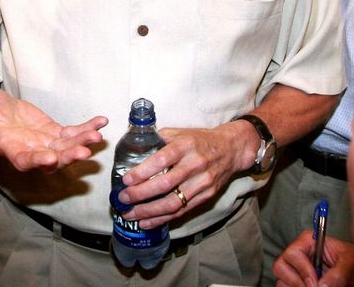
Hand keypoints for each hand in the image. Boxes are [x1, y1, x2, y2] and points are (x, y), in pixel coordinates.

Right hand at [0, 85, 106, 172]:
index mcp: (9, 147)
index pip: (24, 159)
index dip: (37, 160)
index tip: (50, 158)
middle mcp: (29, 149)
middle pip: (51, 158)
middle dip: (67, 156)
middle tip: (84, 152)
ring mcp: (44, 142)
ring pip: (66, 147)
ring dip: (82, 142)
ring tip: (96, 135)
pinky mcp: (54, 132)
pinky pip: (73, 132)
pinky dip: (87, 128)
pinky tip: (101, 121)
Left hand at [116, 122, 255, 227]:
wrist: (231, 149)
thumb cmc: (200, 140)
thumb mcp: (180, 132)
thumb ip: (158, 139)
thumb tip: (133, 148)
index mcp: (186, 145)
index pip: (162, 159)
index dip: (143, 171)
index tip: (126, 180)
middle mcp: (195, 164)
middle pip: (165, 184)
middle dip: (141, 194)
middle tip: (123, 199)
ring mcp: (202, 182)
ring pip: (173, 202)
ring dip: (149, 211)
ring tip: (130, 214)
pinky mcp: (206, 196)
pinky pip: (181, 211)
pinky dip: (162, 218)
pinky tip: (147, 221)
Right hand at [273, 229, 353, 286]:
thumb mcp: (352, 262)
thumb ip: (339, 272)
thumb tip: (322, 285)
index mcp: (309, 242)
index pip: (293, 253)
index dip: (303, 269)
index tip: (316, 283)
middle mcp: (298, 255)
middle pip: (280, 266)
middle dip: (296, 281)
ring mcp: (295, 270)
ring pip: (281, 281)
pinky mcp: (295, 283)